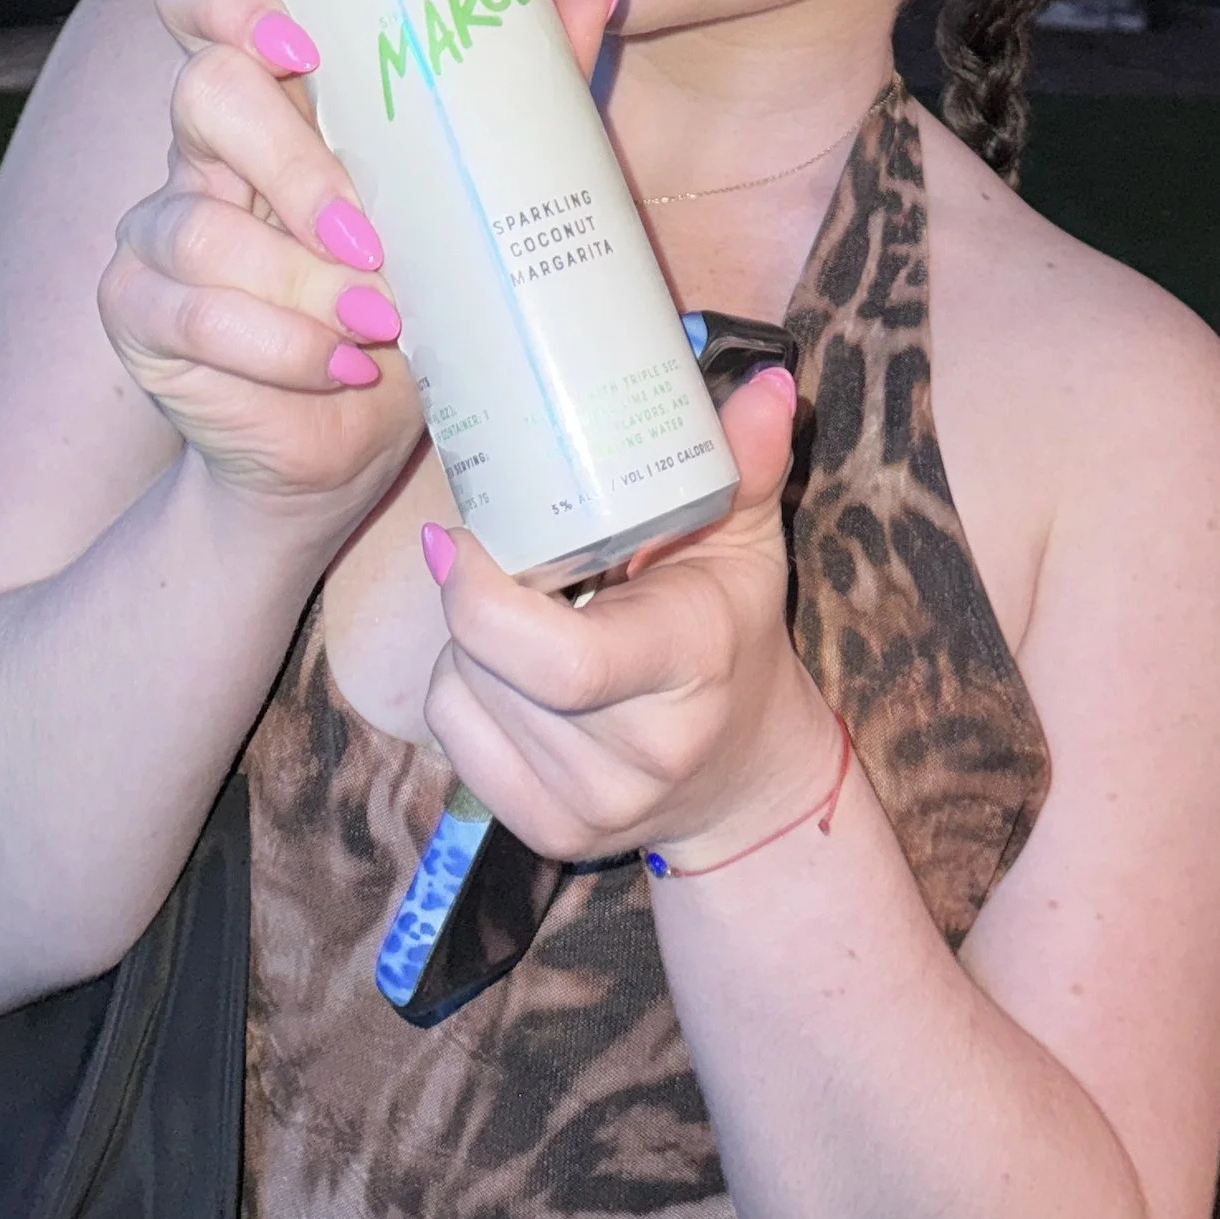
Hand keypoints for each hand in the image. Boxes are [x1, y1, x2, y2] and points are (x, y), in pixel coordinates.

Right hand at [97, 0, 624, 535]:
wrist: (348, 441)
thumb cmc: (413, 303)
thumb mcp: (472, 196)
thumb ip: (516, 90)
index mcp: (275, 95)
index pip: (201, 0)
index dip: (231, 0)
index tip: (303, 44)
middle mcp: (204, 148)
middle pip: (204, 93)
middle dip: (298, 166)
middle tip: (374, 238)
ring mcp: (161, 229)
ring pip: (200, 225)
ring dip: (302, 283)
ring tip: (380, 321)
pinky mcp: (141, 312)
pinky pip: (192, 313)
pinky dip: (281, 346)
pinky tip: (339, 365)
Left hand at [418, 361, 837, 868]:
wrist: (747, 779)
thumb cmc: (735, 635)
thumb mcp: (746, 543)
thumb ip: (746, 463)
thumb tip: (765, 382)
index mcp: (687, 663)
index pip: (562, 661)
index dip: (481, 598)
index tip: (456, 537)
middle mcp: (640, 752)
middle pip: (491, 668)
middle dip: (470, 602)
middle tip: (488, 558)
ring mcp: (592, 807)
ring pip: (461, 699)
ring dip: (464, 645)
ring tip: (511, 613)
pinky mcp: (550, 836)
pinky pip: (455, 744)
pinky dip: (461, 694)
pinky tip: (503, 672)